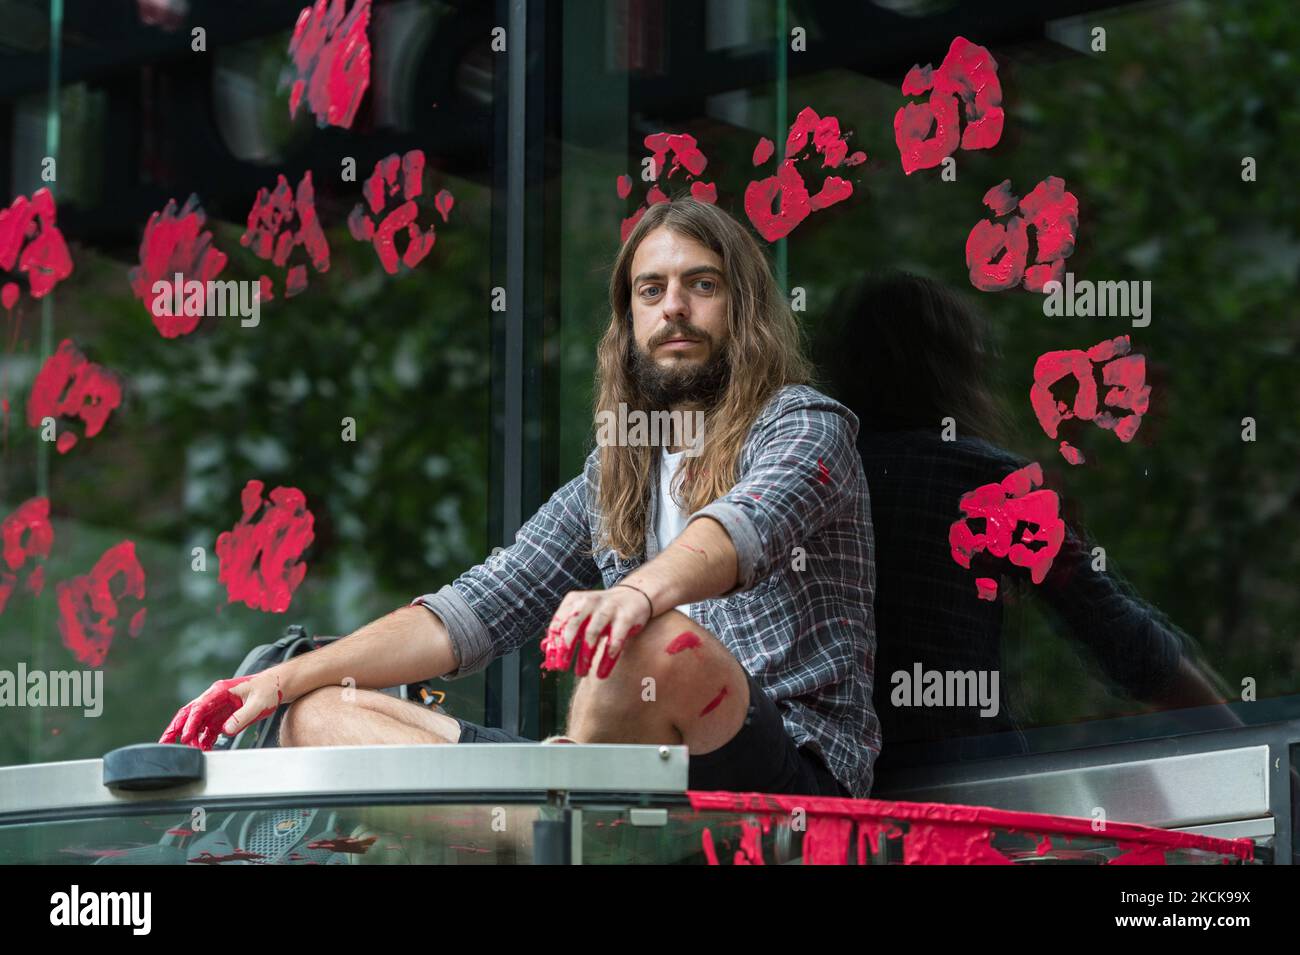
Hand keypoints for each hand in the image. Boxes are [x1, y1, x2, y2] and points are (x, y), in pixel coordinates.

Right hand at [159, 671, 284, 749]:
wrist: (276, 687)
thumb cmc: (268, 689)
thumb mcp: (259, 703)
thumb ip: (242, 716)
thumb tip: (225, 730)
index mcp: (220, 691)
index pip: (199, 707)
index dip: (191, 722)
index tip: (185, 736)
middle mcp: (214, 699)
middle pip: (189, 714)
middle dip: (175, 728)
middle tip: (164, 743)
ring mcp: (217, 709)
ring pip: (197, 725)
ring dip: (191, 738)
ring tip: (189, 752)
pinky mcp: (222, 718)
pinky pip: (208, 731)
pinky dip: (204, 741)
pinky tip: (203, 750)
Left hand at [540, 586, 649, 678]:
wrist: (634, 596)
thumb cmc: (600, 611)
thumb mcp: (580, 614)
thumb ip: (563, 629)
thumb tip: (545, 648)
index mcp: (574, 600)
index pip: (558, 623)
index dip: (553, 644)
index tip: (552, 663)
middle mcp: (590, 601)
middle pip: (573, 625)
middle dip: (566, 648)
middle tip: (562, 668)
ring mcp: (609, 608)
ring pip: (592, 634)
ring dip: (585, 656)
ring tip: (581, 673)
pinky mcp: (626, 618)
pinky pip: (615, 641)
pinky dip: (607, 659)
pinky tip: (601, 673)